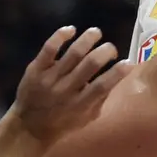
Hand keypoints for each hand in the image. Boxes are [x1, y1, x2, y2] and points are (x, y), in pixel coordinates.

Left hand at [11, 26, 131, 143]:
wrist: (28, 127)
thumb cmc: (62, 123)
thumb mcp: (86, 119)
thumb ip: (100, 100)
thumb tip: (116, 78)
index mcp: (81, 105)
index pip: (102, 86)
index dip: (118, 72)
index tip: (128, 62)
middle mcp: (67, 90)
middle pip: (90, 64)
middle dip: (106, 51)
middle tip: (111, 48)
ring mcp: (50, 78)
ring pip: (73, 53)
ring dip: (88, 39)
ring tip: (96, 32)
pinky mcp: (36, 69)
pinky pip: (49, 48)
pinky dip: (61, 36)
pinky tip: (71, 29)